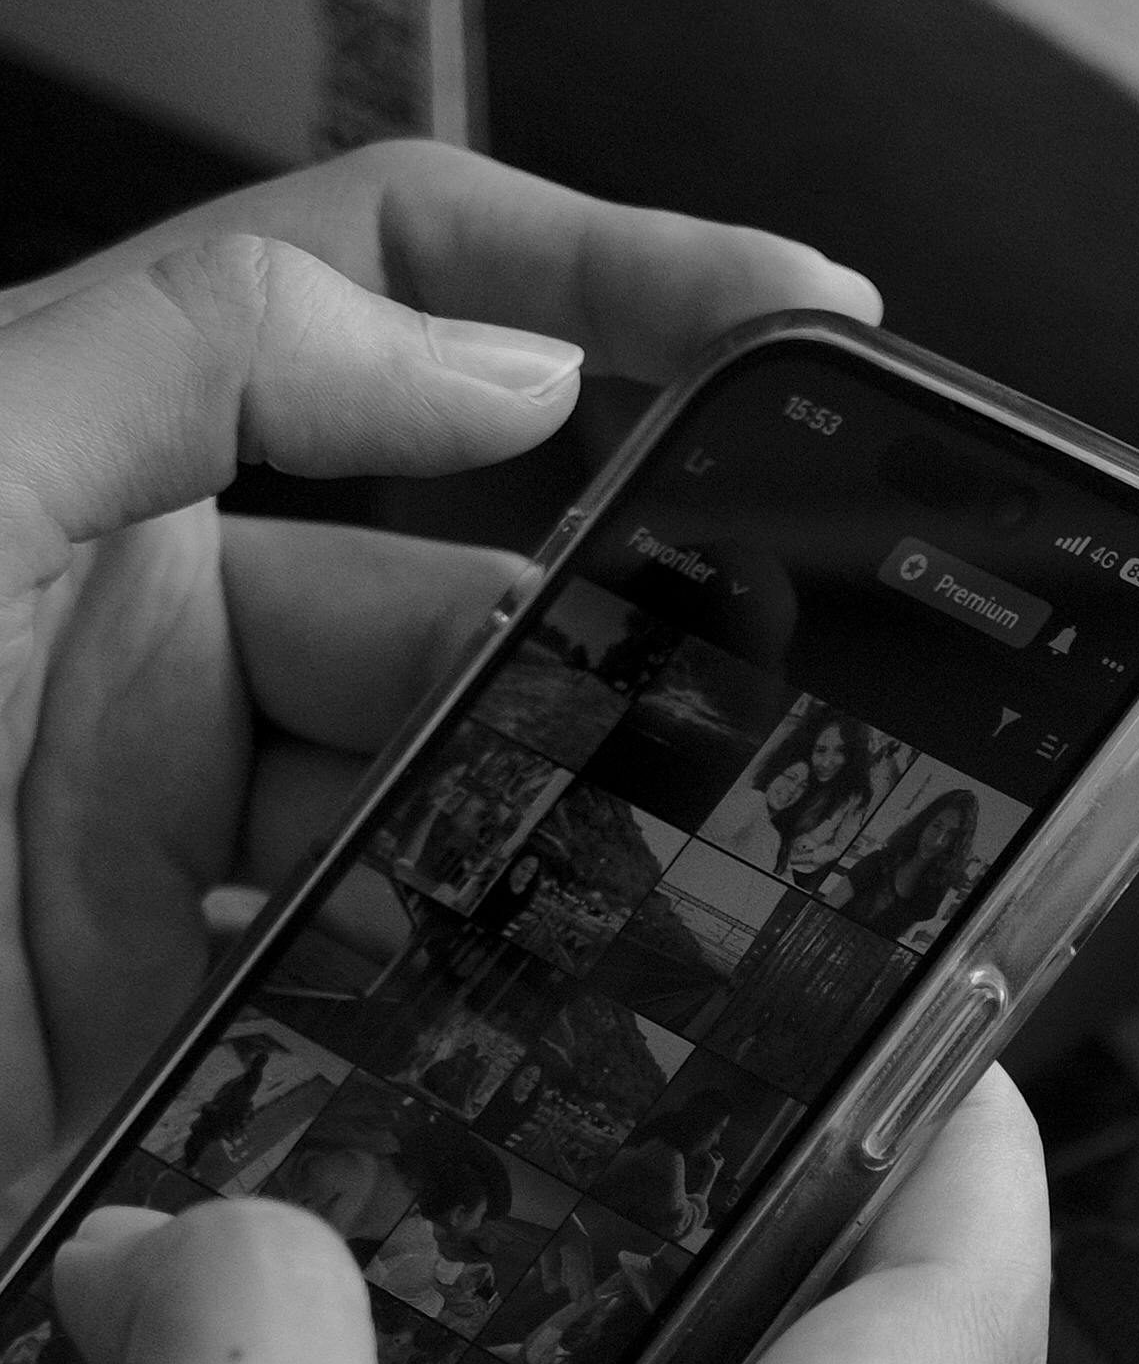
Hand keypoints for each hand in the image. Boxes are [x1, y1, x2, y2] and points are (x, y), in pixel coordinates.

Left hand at [0, 139, 875, 1206]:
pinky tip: (520, 1068)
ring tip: (651, 920)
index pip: (401, 301)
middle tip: (765, 717)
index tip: (805, 312)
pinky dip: (479, 1059)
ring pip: (477, 850)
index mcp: (106, 494)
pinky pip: (406, 1050)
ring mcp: (186, 887)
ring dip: (556, 886)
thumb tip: (505, 358)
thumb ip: (204, 358)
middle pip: (487, 622)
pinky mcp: (198, 1091)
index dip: (615, 272)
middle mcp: (162, 678)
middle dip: (616, 669)